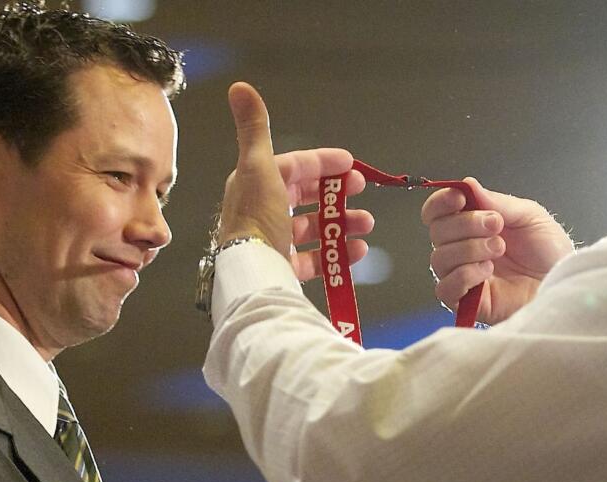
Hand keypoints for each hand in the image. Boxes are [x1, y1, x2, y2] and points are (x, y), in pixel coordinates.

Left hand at [219, 82, 374, 280]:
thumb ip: (255, 128)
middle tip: (363, 191)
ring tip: (366, 224)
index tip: (351, 164)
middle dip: (339, 194)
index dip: (323, 162)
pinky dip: (338, 254)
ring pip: (315, 228)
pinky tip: (357, 250)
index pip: (295, 166)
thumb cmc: (256, 217)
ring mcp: (276, 240)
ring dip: (344, 224)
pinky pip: (316, 259)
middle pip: (308, 197)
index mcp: (257, 183)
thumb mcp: (258, 166)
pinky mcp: (284, 267)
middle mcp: (264, 211)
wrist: (252, 270)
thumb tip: (239, 86)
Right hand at [422, 178, 574, 324]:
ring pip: (439, 259)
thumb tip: (467, 184)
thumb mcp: (530, 216)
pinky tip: (489, 272)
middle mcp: (462, 250)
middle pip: (437, 232)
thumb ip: (498, 202)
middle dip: (466, 223)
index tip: (460, 198)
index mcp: (472, 226)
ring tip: (499, 249)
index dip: (441, 202)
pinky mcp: (466, 302)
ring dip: (470, 249)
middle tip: (497, 225)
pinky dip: (465, 275)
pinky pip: (445, 288)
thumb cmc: (550, 254)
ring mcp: (462, 276)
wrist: (565, 284)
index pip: (437, 213)